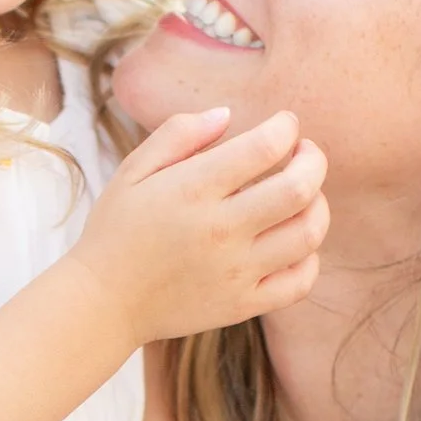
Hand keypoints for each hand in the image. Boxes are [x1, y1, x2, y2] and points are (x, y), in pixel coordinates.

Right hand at [69, 106, 327, 348]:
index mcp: (192, 190)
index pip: (265, 146)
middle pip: (299, 189)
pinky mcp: (243, 305)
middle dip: (314, 161)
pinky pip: (300, 281)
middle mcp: (220, 230)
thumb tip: (228, 115)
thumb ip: (179, 134)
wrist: (103, 303)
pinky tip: (294, 242)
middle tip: (305, 155)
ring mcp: (236, 272)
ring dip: (317, 205)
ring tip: (304, 196)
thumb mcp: (134, 170)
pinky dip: (309, 256)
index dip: (286, 127)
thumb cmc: (118, 230)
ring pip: (308, 233)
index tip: (284, 124)